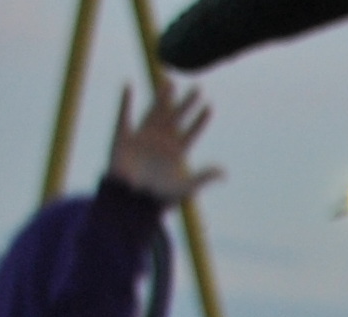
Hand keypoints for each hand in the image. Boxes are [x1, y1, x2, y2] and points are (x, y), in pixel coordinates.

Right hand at [107, 84, 220, 206]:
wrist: (133, 202)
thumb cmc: (159, 197)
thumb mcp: (185, 187)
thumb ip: (203, 177)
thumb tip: (224, 172)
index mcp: (176, 151)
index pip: (191, 132)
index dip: (200, 120)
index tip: (210, 107)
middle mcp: (161, 140)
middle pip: (176, 117)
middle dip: (186, 104)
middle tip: (197, 88)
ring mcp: (143, 137)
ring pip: (154, 112)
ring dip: (162, 98)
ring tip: (170, 83)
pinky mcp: (123, 138)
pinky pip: (123, 116)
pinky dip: (124, 102)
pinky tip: (128, 87)